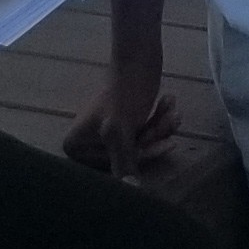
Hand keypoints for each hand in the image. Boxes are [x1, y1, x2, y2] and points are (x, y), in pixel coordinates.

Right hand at [64, 70, 180, 181]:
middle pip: (128, 158)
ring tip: (173, 110)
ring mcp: (106, 134)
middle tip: (171, 120)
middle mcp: (87, 143)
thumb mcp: (121, 130)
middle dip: (153, 138)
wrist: (139, 56)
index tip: (159, 143)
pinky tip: (169, 103)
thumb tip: (130, 192)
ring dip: (160, 128)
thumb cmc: (124, 92)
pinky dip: (158, 122)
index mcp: (75, 146)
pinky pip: (143, 134)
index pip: (112, 170)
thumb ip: (123, 162)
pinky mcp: (123, 124)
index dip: (138, 158)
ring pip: (139, 146)